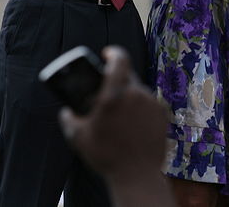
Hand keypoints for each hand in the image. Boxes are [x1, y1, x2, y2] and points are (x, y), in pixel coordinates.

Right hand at [59, 47, 166, 182]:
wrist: (137, 175)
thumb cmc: (106, 157)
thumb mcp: (78, 139)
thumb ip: (69, 120)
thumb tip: (66, 111)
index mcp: (115, 96)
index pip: (119, 60)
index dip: (113, 52)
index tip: (107, 53)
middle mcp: (136, 94)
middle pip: (128, 77)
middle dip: (117, 82)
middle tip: (108, 93)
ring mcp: (152, 103)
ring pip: (138, 92)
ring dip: (129, 98)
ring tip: (120, 118)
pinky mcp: (163, 113)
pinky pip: (149, 104)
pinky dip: (141, 109)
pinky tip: (133, 125)